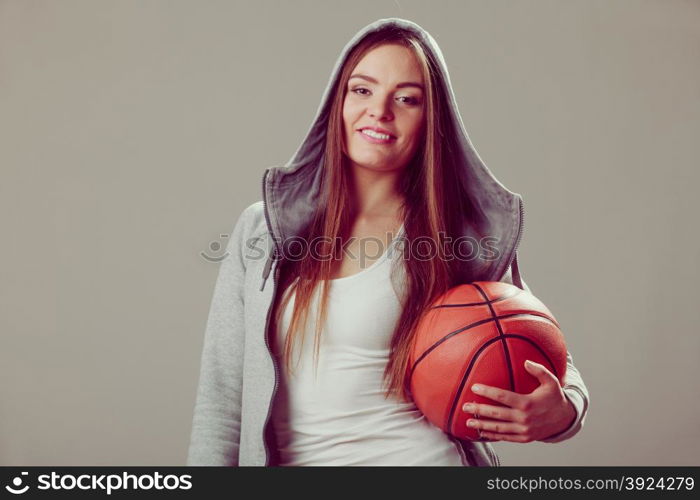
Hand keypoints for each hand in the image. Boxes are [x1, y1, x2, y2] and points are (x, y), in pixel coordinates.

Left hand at [461, 359, 575, 442]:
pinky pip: (505, 437)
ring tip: (469, 421)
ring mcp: (523, 430)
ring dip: (482, 425)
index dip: (487, 392)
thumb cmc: (555, 397)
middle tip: (465, 406)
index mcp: (527, 403)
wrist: (565, 419)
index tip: (474, 387)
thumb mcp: (551, 381)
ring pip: (498, 428)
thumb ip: (539, 370)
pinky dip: (493, 436)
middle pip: (496, 414)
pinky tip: (482, 433)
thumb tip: (525, 361)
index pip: (502, 396)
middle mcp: (524, 418)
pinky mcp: (524, 438)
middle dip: (479, 410)